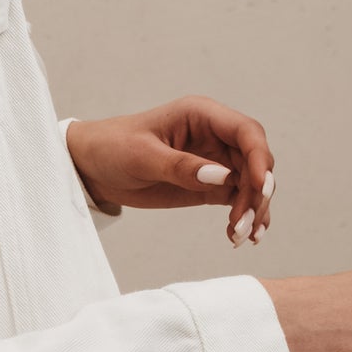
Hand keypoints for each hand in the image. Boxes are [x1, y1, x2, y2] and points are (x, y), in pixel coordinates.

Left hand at [65, 95, 275, 246]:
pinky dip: (244, 216)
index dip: (260, 158)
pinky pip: (238, 199)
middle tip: (244, 223)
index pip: (247, 132)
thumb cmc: (112, 148)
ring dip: (253, 210)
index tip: (259, 188)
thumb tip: (224, 177)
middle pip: (255, 161)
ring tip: (240, 237)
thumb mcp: (142, 157)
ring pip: (251, 183)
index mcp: (201, 115)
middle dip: (256, 192)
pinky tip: (239, 236)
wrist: (91, 166)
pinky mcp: (210, 184)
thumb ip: (181, 167)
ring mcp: (215, 160)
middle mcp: (215, 135)